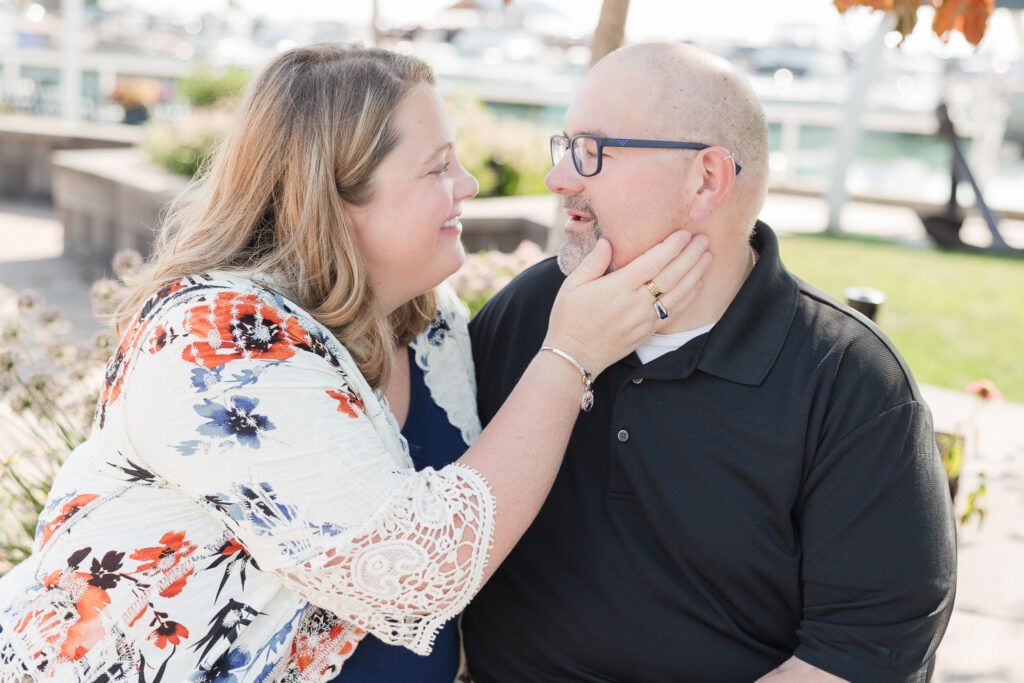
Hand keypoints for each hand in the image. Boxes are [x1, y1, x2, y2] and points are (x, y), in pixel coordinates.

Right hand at [543, 230, 709, 375]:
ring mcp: (644, 319)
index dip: (671, 247)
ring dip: (695, 274)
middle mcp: (635, 303)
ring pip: (678, 293)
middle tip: (703, 238)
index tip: (684, 233)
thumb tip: (608, 241)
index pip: (652, 262)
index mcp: (617, 288)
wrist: (574, 357)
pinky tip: (698, 284)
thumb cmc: (568, 319)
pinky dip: (689, 297)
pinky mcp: (647, 332)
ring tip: (707, 257)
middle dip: (690, 255)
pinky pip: (674, 312)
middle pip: (670, 275)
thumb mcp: (571, 286)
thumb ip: (592, 262)